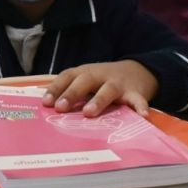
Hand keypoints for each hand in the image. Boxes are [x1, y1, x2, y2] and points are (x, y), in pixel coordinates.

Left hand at [42, 60, 158, 117]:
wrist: (138, 71)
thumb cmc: (104, 81)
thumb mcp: (86, 81)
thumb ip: (70, 91)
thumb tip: (45, 108)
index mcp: (85, 72)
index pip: (67, 76)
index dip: (56, 88)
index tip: (46, 103)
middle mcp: (100, 75)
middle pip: (85, 81)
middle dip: (72, 93)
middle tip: (60, 108)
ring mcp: (118, 84)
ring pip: (108, 90)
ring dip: (98, 100)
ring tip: (89, 113)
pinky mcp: (135, 92)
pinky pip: (138, 100)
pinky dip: (140, 107)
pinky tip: (142, 116)